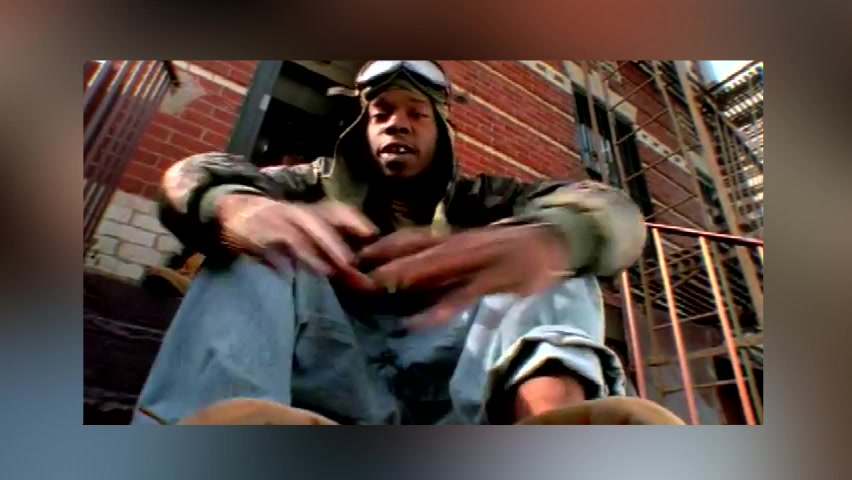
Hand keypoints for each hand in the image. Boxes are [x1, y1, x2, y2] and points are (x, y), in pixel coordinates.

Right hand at [216, 194, 378, 289]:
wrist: (233, 210)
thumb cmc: (277, 220)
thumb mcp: (303, 221)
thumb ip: (328, 232)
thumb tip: (362, 250)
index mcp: (307, 211)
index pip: (334, 209)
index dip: (353, 219)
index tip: (372, 233)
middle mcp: (292, 213)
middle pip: (315, 224)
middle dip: (332, 243)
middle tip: (348, 264)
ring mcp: (271, 223)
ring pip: (292, 236)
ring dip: (309, 254)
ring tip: (324, 271)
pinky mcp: (251, 236)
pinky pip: (264, 247)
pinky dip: (275, 261)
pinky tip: (285, 273)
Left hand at [361, 224, 569, 327]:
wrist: (550, 241)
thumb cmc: (508, 250)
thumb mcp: (474, 251)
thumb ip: (445, 266)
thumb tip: (411, 280)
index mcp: (453, 239)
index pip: (411, 238)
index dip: (381, 245)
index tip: (352, 254)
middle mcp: (460, 244)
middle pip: (415, 249)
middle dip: (383, 258)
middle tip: (351, 271)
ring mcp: (477, 259)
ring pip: (435, 265)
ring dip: (404, 274)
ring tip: (376, 286)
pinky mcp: (494, 279)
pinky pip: (462, 294)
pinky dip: (440, 308)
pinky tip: (419, 321)